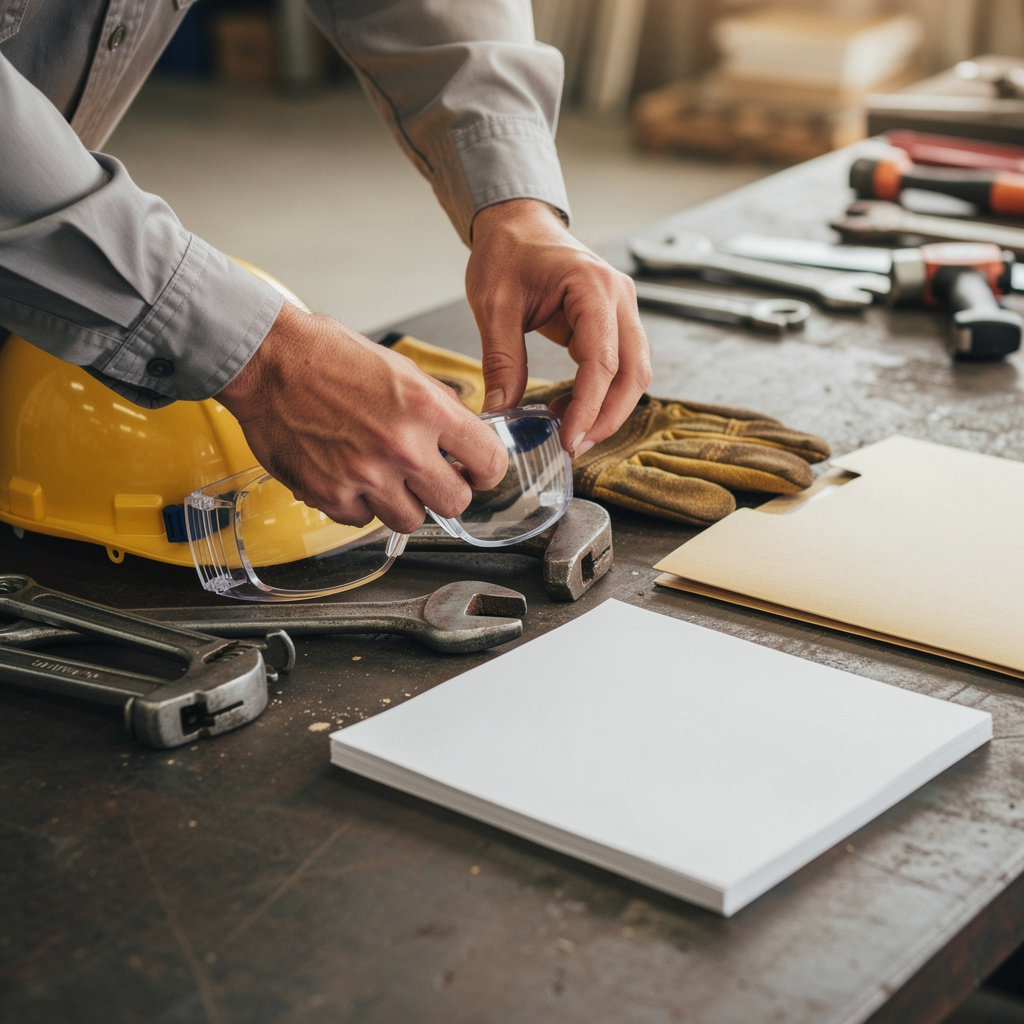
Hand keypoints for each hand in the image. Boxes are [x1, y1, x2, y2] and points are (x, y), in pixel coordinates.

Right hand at [215, 302, 507, 533]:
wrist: (267, 361)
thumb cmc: (328, 357)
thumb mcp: (401, 370)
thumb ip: (438, 410)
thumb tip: (464, 442)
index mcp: (427, 409)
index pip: (489, 462)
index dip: (486, 471)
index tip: (476, 472)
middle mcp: (401, 446)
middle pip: (455, 503)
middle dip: (446, 492)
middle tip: (430, 478)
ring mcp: (364, 475)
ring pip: (410, 521)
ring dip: (402, 503)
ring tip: (383, 474)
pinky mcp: (330, 495)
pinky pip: (363, 520)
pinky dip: (359, 504)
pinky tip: (348, 475)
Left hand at [466, 199, 651, 456]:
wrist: (516, 224)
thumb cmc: (506, 252)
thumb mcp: (493, 305)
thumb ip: (500, 359)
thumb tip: (501, 411)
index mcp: (593, 286)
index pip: (603, 360)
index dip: (588, 406)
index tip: (569, 439)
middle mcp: (619, 297)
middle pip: (634, 372)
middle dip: (608, 416)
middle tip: (575, 446)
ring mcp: (621, 309)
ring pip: (635, 373)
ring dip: (609, 409)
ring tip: (571, 433)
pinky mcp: (613, 322)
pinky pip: (619, 366)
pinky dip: (601, 394)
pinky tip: (568, 409)